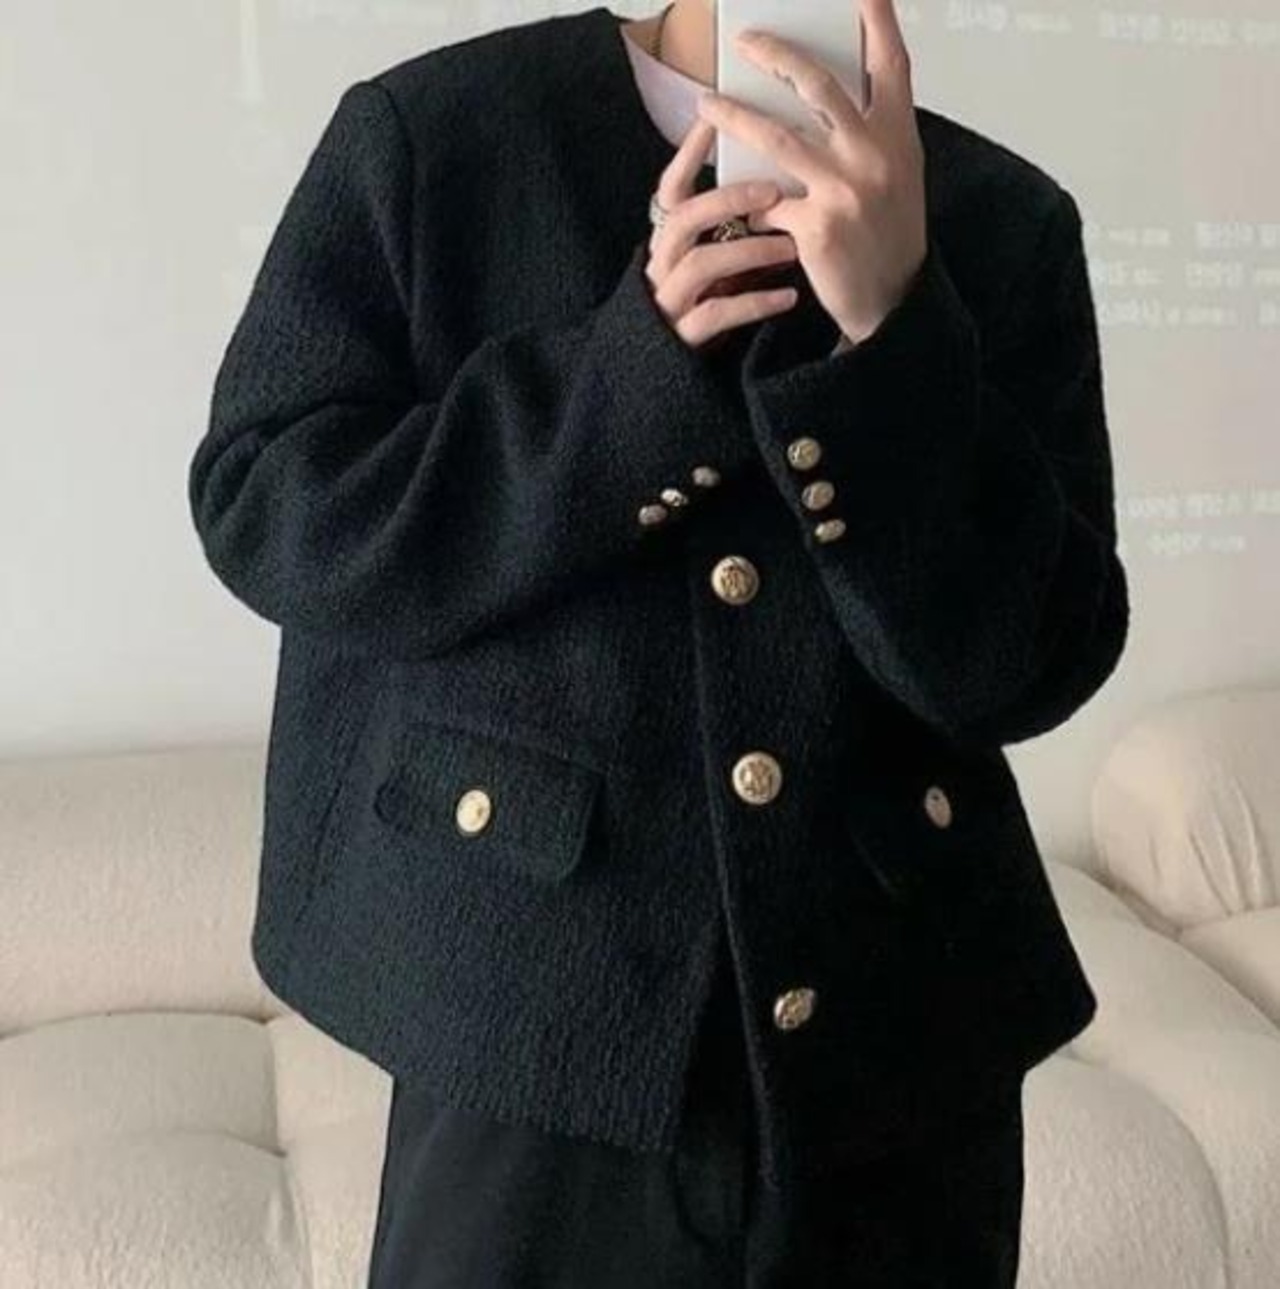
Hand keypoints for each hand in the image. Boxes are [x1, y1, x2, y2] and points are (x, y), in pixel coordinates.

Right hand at [645, 117, 803, 351]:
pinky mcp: (682, 338)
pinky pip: (717, 314)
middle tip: (774, 191)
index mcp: (667, 242)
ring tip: (791, 249)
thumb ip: (733, 231)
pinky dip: (756, 303)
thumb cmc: (704, 308)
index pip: (670, 190)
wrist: (671, 378)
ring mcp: (668, 301)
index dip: (689, 156)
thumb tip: (783, 183)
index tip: (718, 124)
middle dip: (728, 199)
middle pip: (683, 219)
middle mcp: (661, 266)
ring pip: (701, 264)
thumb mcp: (715, 263)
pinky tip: (790, 298)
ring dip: (749, 251)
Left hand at [695, 0, 926, 345]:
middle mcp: (875, 154)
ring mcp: (844, 189)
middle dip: (777, 55)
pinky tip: (743, 209)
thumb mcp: (898, 176)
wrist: (893, 303)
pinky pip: (767, 203)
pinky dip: (751, 205)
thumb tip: (815, 100)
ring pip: (776, 136)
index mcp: (900, 136)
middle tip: (746, 42)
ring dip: (734, 116)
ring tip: (706, 105)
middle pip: (818, 84)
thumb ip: (870, 135)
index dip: (878, 19)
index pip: (891, 63)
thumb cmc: (891, 237)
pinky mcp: (816, 226)